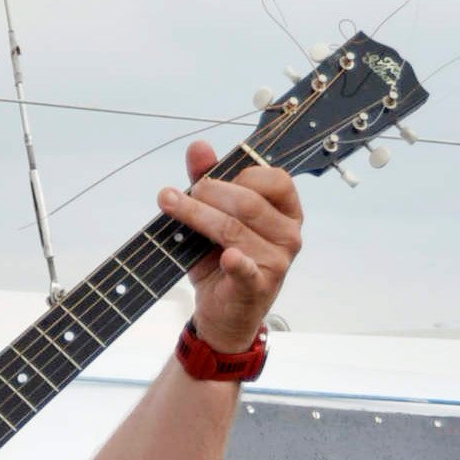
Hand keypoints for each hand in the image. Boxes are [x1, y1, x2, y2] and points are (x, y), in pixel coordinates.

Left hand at [156, 141, 302, 352]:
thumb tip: (199, 146)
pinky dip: (237, 262)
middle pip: (248, 203)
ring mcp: (278, 261)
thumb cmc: (222, 259)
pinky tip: (226, 257)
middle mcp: (289, 234)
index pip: (275, 179)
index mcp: (286, 210)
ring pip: (235, 230)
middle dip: (208, 192)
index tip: (205, 180)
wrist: (223, 312)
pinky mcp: (259, 286)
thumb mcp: (214, 216)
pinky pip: (247, 270)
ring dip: (197, 215)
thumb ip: (209, 180)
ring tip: (170, 205)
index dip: (239, 174)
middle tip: (175, 195)